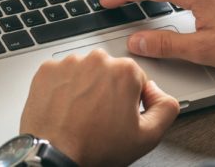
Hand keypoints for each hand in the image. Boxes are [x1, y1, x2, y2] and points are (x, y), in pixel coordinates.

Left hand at [20, 49, 178, 166]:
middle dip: (108, 90)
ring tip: (80, 113)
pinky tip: (65, 107)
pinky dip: (62, 87)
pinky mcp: (48, 69)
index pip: (135, 79)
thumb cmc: (95, 147)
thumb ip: (166, 108)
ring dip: (85, 87)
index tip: (120, 114)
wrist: (54, 154)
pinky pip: (61, 74)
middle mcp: (97, 59)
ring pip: (84, 71)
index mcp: (124, 70)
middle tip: (100, 117)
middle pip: (109, 72)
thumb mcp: (147, 137)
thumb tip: (159, 92)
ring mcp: (70, 62)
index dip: (130, 100)